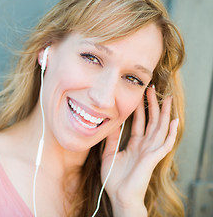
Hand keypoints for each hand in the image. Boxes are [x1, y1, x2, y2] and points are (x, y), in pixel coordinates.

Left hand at [101, 86, 178, 215]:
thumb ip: (112, 139)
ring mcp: (150, 151)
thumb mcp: (109, 153)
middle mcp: (145, 146)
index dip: (140, 108)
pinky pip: (165, 144)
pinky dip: (170, 133)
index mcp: (135, 144)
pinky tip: (173, 121)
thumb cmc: (115, 178)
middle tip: (153, 88)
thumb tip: (111, 123)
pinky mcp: (153, 159)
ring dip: (164, 113)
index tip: (140, 94)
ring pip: (160, 128)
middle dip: (153, 105)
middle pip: (152, 121)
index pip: (140, 122)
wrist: (119, 196)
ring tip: (167, 99)